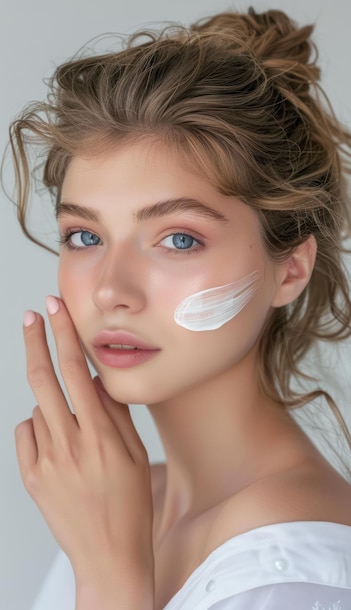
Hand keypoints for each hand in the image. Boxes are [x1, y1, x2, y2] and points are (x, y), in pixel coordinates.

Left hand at [15, 297, 153, 608]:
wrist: (109, 557)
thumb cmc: (130, 506)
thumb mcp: (135, 455)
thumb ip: (114, 413)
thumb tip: (94, 379)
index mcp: (100, 435)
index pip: (76, 371)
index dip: (63, 334)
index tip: (55, 310)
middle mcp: (69, 445)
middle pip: (43, 378)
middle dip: (34, 340)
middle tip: (31, 317)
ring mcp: (45, 462)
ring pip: (36, 408)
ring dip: (49, 402)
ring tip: (71, 429)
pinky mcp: (31, 478)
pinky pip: (26, 435)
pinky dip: (37, 428)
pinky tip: (55, 444)